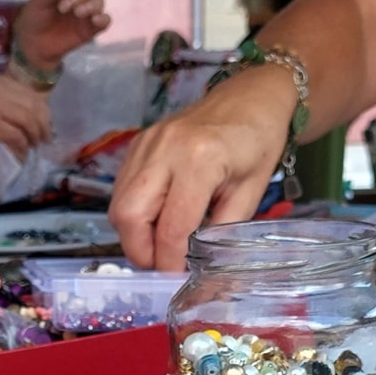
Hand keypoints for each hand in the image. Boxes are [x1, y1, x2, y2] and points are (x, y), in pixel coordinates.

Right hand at [0, 75, 52, 159]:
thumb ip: (5, 100)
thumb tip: (31, 114)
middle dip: (44, 126)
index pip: (32, 95)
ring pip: (29, 121)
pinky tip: (22, 153)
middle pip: (34, 107)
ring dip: (35, 136)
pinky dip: (23, 146)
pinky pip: (17, 136)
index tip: (46, 126)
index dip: (44, 113)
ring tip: (35, 146)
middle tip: (45, 140)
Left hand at [12, 0, 110, 70]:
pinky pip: (104, 22)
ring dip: (90, 5)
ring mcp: (86, 13)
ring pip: (98, 2)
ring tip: (77, 13)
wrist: (34, 44)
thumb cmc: (36, 18)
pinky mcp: (90, 30)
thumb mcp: (41, 1)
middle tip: (62, 8)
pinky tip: (96, 20)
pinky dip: (103, 19)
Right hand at [109, 72, 294, 270]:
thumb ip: (220, 233)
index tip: (176, 278)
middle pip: (129, 216)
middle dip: (141, 252)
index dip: (169, 261)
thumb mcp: (250, 194)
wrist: (250, 97)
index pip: (171, 228)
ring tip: (159, 245)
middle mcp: (166, 149)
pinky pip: (121, 190)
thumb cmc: (257, 144)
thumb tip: (198, 269)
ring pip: (118, 206)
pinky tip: (154, 220)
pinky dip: (133, 214)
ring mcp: (146, 144)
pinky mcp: (137, 145)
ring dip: (133, 235)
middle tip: (161, 265)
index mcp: (201, 160)